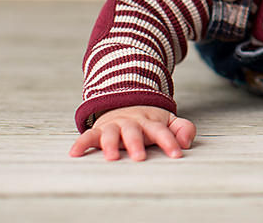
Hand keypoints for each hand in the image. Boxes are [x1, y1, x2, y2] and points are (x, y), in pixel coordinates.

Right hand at [69, 105, 195, 160]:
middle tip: (140, 158)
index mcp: (150, 122)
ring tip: (112, 157)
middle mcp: (132, 123)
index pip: (161, 131)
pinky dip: (81, 143)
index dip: (170, 141)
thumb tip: (187, 142)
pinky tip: (75, 153)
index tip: (177, 154)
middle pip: (134, 131)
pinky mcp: (99, 130)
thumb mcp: (169, 121)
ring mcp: (115, 126)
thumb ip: (182, 129)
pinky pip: (88, 136)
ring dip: (110, 144)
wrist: (125, 103)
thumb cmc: (149, 121)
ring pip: (111, 133)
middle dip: (136, 144)